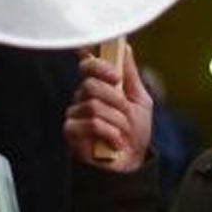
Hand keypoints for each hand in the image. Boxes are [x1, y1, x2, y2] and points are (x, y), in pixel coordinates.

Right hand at [63, 41, 153, 170]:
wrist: (131, 163)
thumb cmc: (135, 133)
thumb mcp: (140, 101)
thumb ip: (131, 75)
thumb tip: (126, 48)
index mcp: (98, 86)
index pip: (87, 64)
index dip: (95, 63)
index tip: (114, 74)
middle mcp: (83, 96)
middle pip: (91, 84)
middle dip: (115, 100)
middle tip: (125, 113)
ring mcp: (75, 113)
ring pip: (94, 105)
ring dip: (116, 121)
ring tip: (121, 133)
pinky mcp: (71, 130)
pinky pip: (92, 123)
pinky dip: (110, 133)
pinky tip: (114, 142)